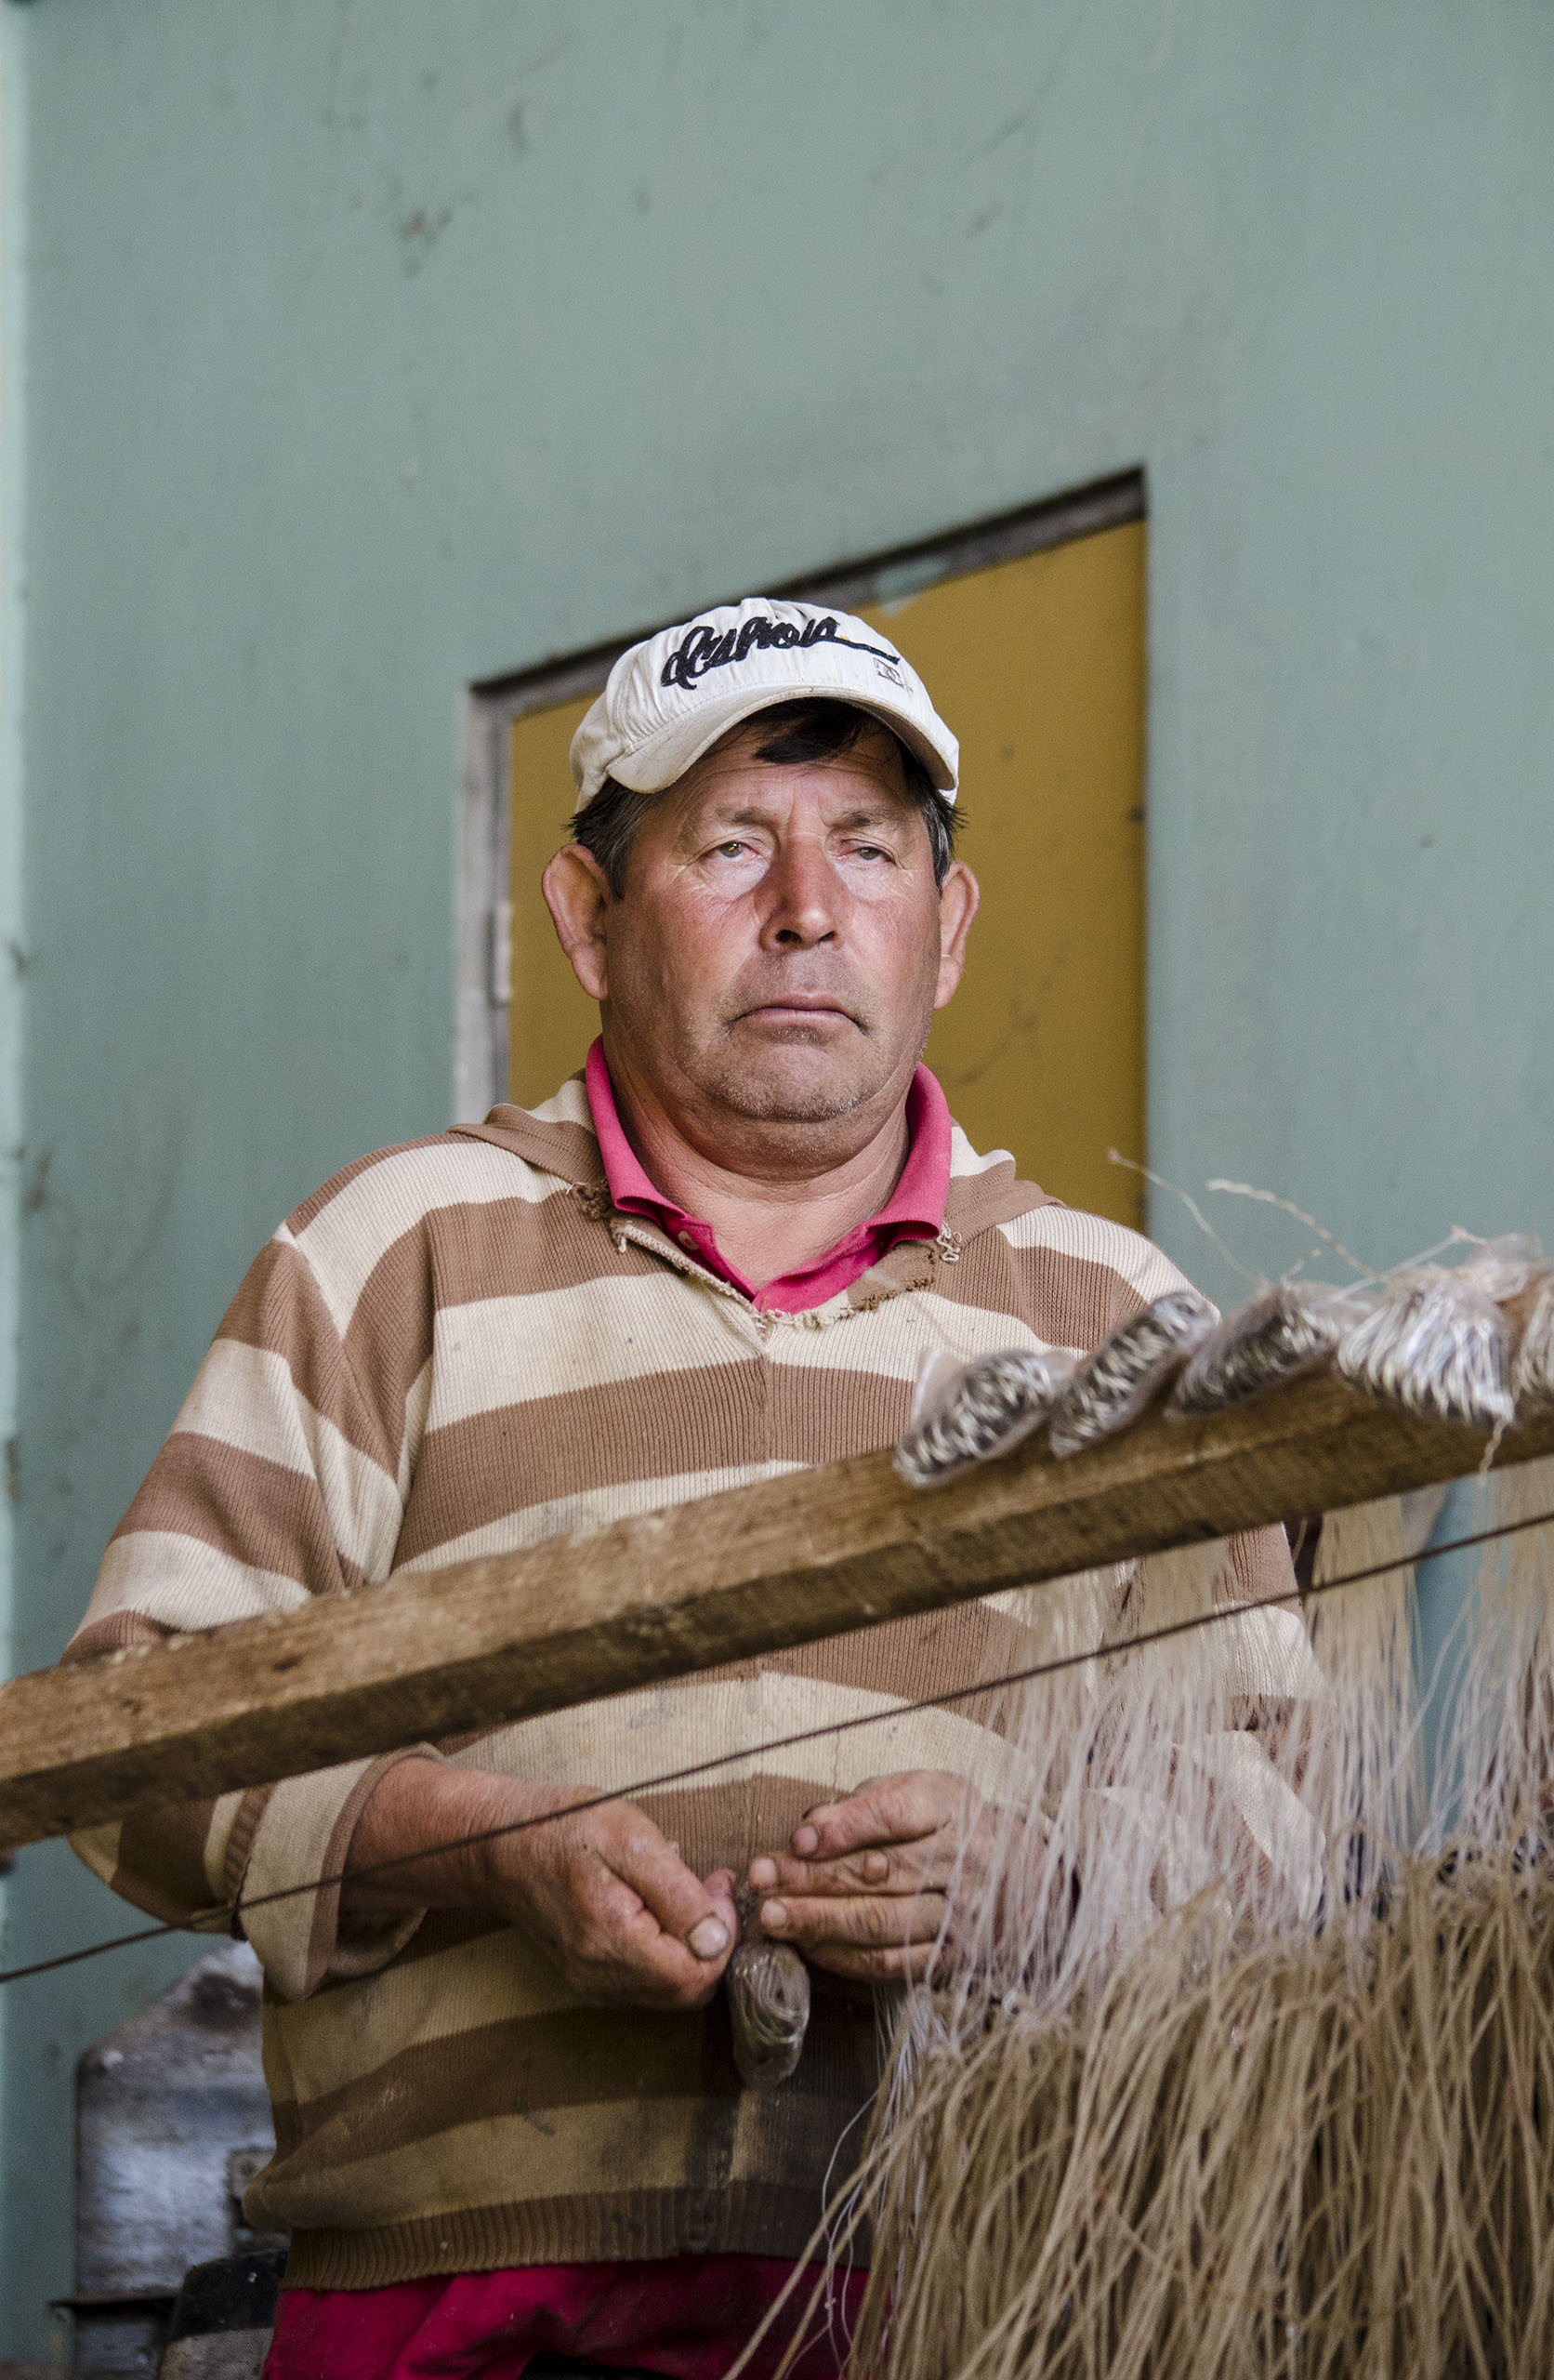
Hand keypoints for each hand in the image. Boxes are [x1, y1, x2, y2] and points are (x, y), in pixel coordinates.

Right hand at [345, 1761, 737, 2010]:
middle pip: (687, 1990)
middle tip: (710, 1886)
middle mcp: (600, 1976)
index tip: (718, 1887)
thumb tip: (717, 1940)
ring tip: (687, 1889)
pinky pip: (648, 1982)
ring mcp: (593, 1984)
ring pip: (670, 1989)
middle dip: (713, 1943)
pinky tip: (660, 1906)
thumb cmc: (567, 1829)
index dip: (723, 1936)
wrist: (504, 1844)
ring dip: (692, 1945)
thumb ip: (677, 1893)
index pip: (694, 1975)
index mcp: (610, 1939)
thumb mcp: (630, 1839)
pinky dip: (668, 1950)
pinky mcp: (591, 1980)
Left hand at [746, 1770, 994, 1982]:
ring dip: (819, 1921)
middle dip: (812, 1877)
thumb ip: (862, 1805)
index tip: (798, 1838)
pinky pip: (891, 1962)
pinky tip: (808, 1945)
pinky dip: (844, 1957)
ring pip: (881, 1922)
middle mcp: (960, 1863)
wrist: (1017, 1876)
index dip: (844, 1827)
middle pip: (880, 1873)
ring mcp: (957, 1915)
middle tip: (761, 1880)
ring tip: (771, 1917)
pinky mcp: (949, 1957)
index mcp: (950, 1807)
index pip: (896, 1815)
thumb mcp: (916, 1790)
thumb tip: (808, 1832)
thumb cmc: (947, 1824)